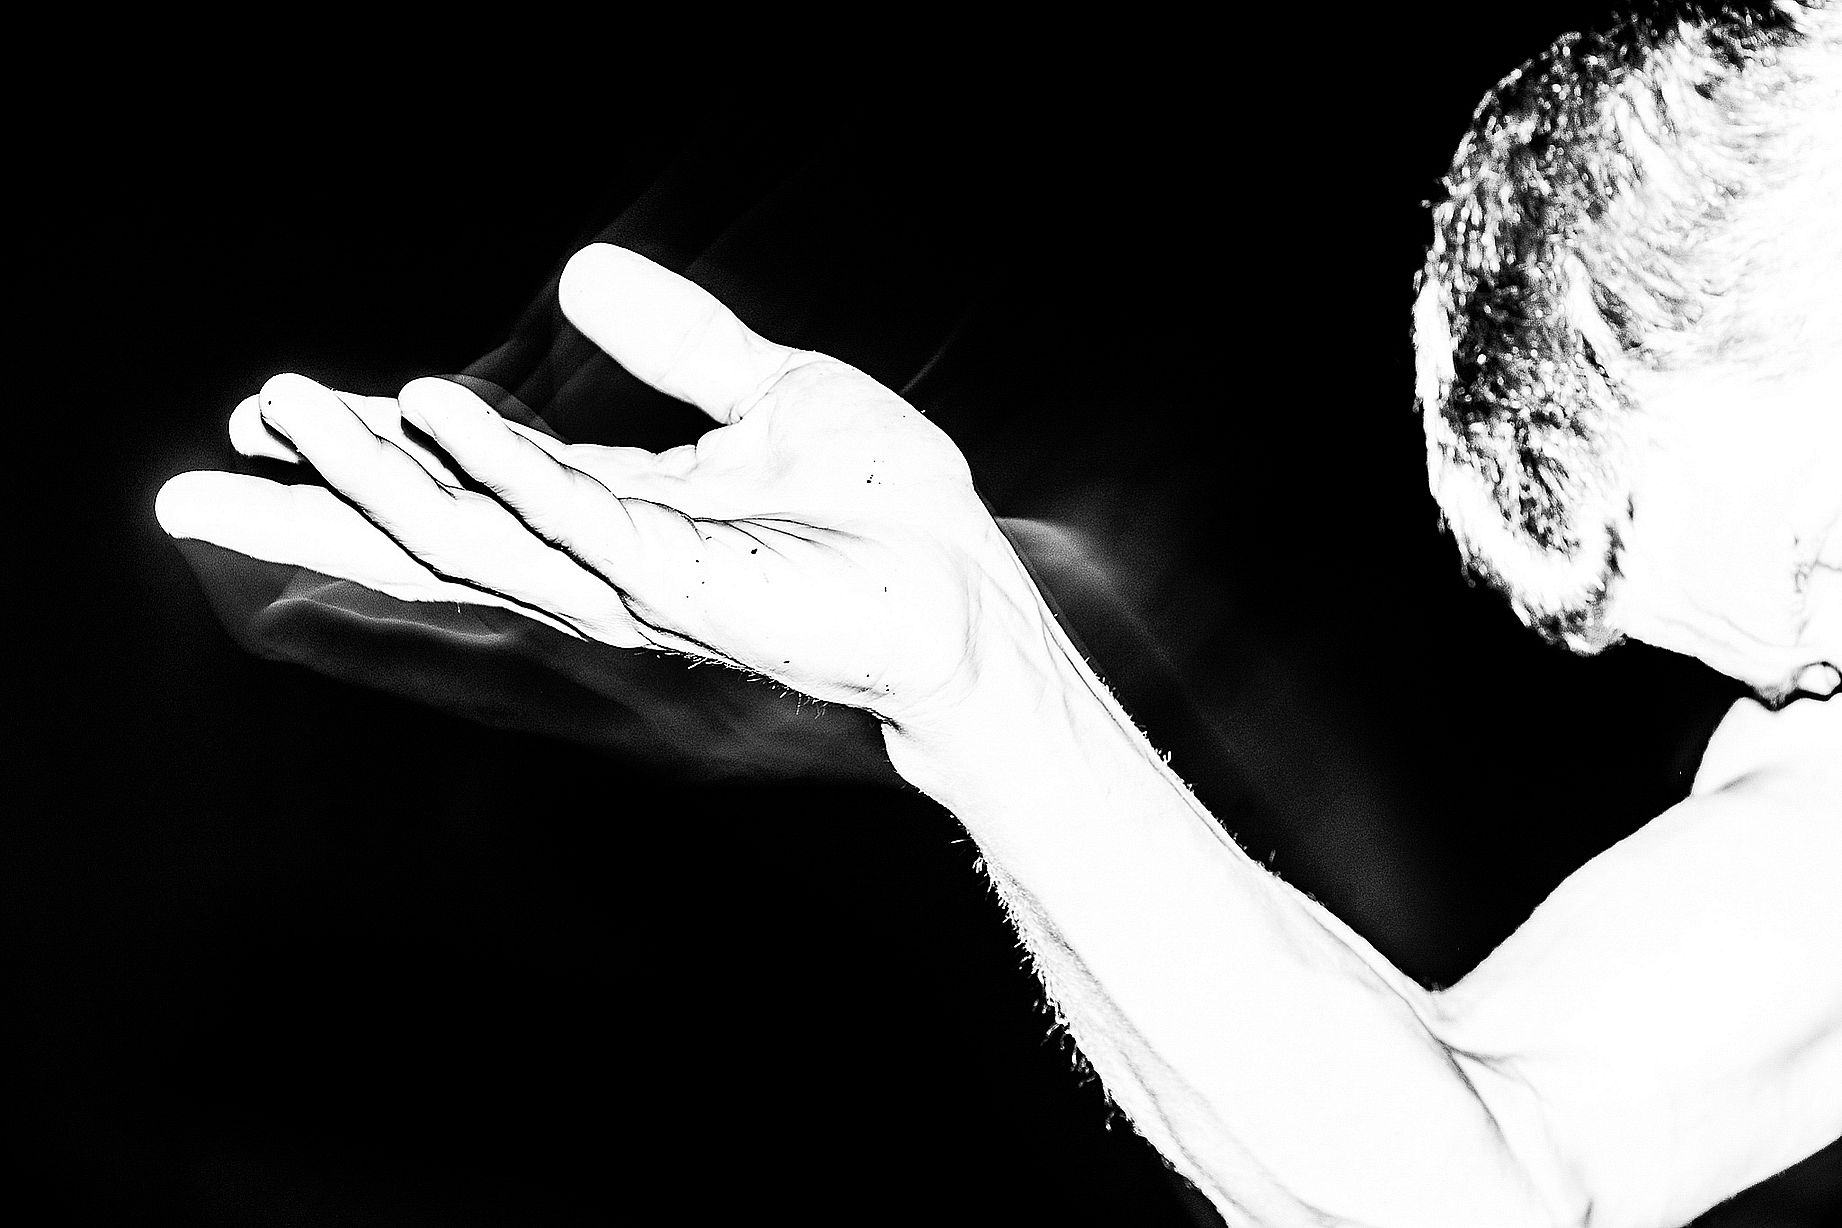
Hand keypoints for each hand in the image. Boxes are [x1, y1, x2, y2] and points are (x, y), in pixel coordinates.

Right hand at [157, 244, 1040, 725]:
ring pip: (477, 536)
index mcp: (611, 512)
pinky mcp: (694, 590)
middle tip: (193, 481)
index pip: (463, 485)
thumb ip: (677, 343)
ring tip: (287, 408)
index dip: (367, 452)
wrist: (967, 587)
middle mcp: (603, 560)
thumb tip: (575, 270)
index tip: (269, 410)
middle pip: (432, 535)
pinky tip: (435, 412)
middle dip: (316, 507)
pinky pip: (580, 525)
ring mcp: (640, 584)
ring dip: (378, 478)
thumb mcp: (769, 392)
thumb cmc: (880, 510)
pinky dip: (506, 469)